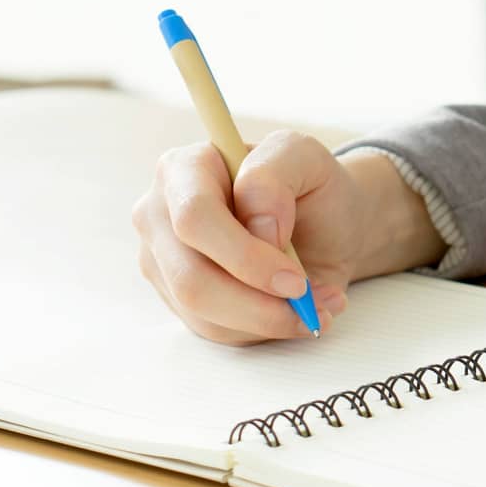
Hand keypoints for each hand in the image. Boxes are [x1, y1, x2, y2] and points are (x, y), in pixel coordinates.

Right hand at [132, 132, 443, 343]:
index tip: (295, 280)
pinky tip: (299, 312)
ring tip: (317, 306)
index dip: (245, 257)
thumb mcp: (305, 157)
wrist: (325, 223)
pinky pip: (215, 329)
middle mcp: (160, 215)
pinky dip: (265, 329)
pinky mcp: (179, 298)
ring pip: (202, 312)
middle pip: (191, 278)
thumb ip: (275, 173)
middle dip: (257, 304)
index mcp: (183, 170)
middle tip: (309, 303)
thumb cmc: (311, 187)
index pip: (194, 219)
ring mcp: (164, 260)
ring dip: (268, 320)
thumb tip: (259, 225)